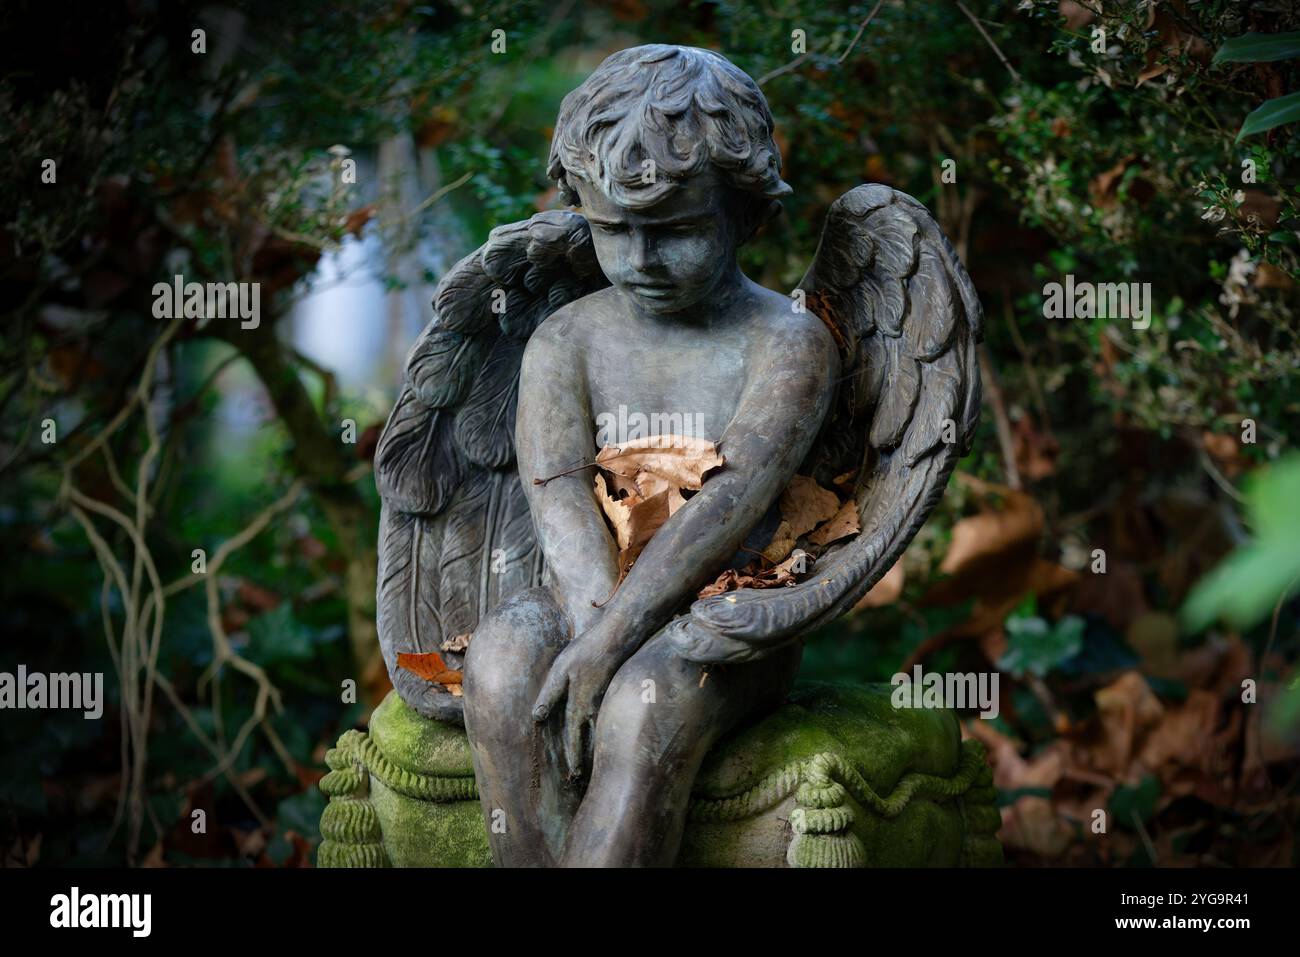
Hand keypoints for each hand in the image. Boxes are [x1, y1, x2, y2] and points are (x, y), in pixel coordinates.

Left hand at [532, 635, 621, 778]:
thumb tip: (536, 718)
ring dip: (596, 749)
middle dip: (586, 760)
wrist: (619, 636)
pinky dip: (604, 732)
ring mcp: (608, 702)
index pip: (574, 739)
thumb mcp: (561, 669)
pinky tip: (604, 734)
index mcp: (580, 705)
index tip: (573, 775)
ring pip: (601, 733)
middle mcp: (596, 709)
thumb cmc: (586, 651)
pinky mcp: (615, 694)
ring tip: (593, 764)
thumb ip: (549, 694)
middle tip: (581, 778)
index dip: (572, 758)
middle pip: (590, 741)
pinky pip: (608, 720)